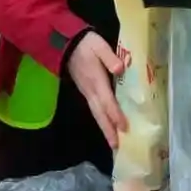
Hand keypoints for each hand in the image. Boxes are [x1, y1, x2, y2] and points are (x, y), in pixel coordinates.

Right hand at [67, 32, 127, 150]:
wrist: (64, 43)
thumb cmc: (86, 44)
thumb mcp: (99, 46)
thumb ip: (109, 57)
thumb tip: (120, 69)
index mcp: (96, 81)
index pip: (107, 101)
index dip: (116, 115)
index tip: (125, 128)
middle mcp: (91, 90)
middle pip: (100, 114)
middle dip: (109, 130)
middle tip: (117, 147)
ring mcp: (86, 92)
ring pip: (96, 114)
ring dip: (105, 128)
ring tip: (113, 143)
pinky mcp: (85, 91)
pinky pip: (94, 109)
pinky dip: (101, 120)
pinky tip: (107, 125)